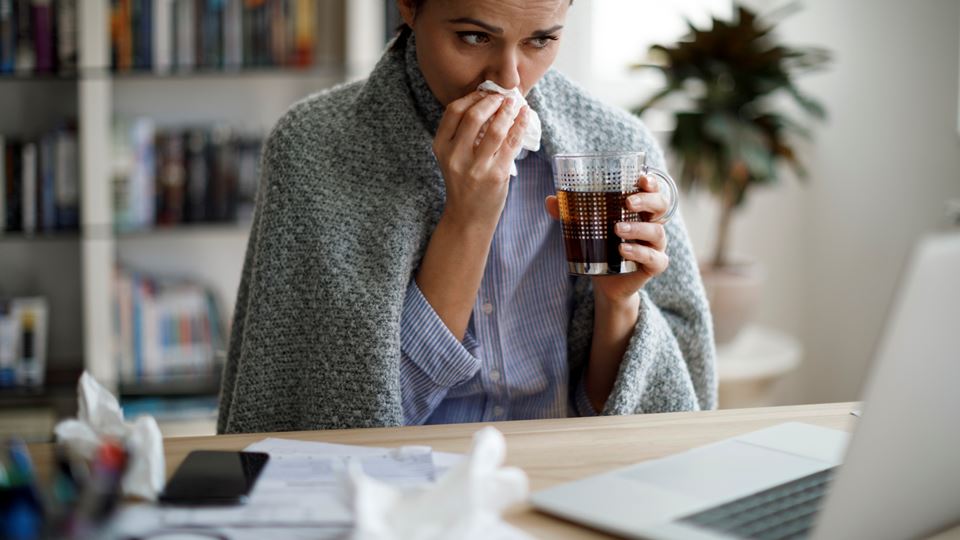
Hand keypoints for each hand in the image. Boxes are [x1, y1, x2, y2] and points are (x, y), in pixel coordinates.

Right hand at [433, 91, 528, 229]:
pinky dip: (520, 126)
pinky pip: (511, 143)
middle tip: (503, 97)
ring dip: (508, 111)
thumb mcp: (453, 158)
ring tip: (514, 104)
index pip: (453, 111)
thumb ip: (463, 135)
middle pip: (473, 116)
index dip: (471, 97)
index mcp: (441, 148)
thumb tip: (488, 102)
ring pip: (495, 129)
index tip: (484, 92)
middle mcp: (455, 157)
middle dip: (491, 101)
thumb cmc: (464, 184)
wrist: (468, 218)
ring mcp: (476, 167)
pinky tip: (524, 116)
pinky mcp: (496, 175)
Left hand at [545, 175, 669, 303]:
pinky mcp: (653, 266)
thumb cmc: (601, 247)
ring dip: (638, 228)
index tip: (641, 178)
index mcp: (640, 211)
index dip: (651, 183)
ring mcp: (655, 246)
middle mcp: (652, 225)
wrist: (606, 282)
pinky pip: (654, 259)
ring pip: (657, 232)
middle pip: (661, 206)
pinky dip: (640, 253)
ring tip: (617, 229)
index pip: (652, 191)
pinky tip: (623, 251)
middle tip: (627, 202)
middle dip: (647, 201)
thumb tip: (550, 200)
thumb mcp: (585, 228)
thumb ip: (570, 214)